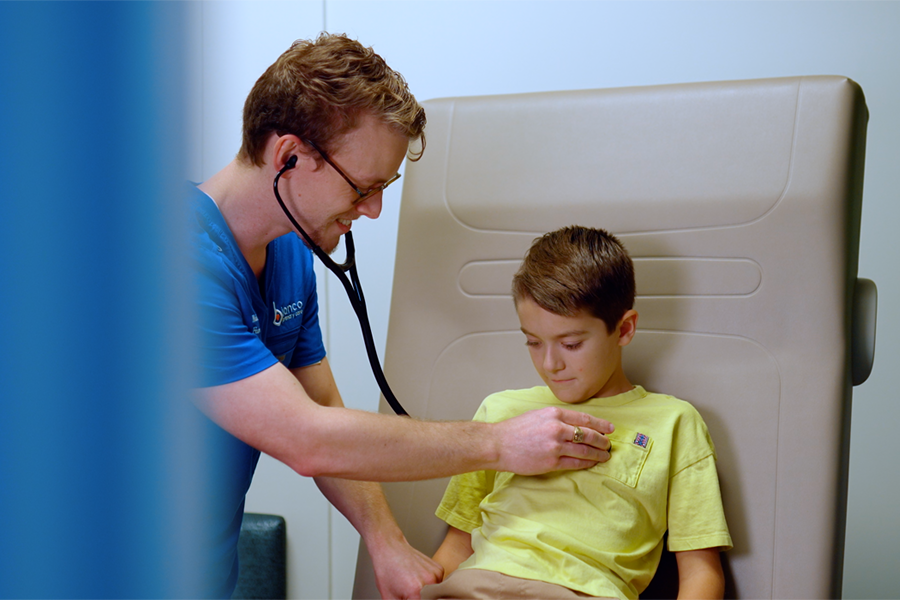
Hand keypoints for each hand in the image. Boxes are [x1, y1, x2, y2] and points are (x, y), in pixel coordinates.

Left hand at [369, 534, 443, 599]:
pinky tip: (419, 581)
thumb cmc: (387, 570)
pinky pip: (439, 584)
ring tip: (413, 587)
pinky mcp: (439, 569)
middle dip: (422, 599)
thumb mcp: (389, 598)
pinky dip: (432, 587)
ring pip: (436, 595)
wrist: (390, 548)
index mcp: (416, 592)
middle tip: (412, 594)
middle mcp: (429, 582)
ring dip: (428, 596)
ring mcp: (436, 574)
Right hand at [494, 406, 613, 473]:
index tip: (610, 429)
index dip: (600, 425)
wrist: (498, 444)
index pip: (584, 419)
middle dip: (602, 441)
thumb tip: (574, 424)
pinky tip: (592, 463)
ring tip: (605, 455)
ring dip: (598, 454)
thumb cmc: (515, 430)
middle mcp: (557, 428)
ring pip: (585, 450)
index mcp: (554, 414)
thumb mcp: (537, 415)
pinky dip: (586, 463)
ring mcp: (555, 446)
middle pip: (589, 434)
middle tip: (609, 444)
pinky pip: (575, 463)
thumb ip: (556, 418)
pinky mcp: (551, 462)